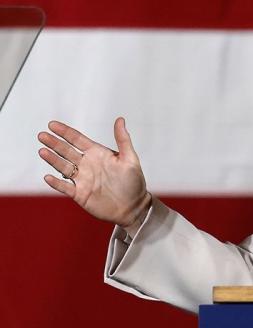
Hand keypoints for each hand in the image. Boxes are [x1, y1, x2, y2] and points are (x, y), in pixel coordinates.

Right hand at [38, 117, 151, 234]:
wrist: (133, 207)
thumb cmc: (134, 182)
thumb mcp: (130, 159)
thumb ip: (123, 140)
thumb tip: (120, 119)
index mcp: (97, 154)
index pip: (78, 140)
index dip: (65, 132)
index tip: (52, 124)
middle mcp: (87, 164)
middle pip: (67, 151)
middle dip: (54, 143)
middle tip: (42, 136)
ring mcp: (82, 179)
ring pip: (63, 167)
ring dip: (53, 160)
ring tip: (42, 151)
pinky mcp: (80, 194)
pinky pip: (65, 187)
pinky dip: (56, 183)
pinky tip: (48, 177)